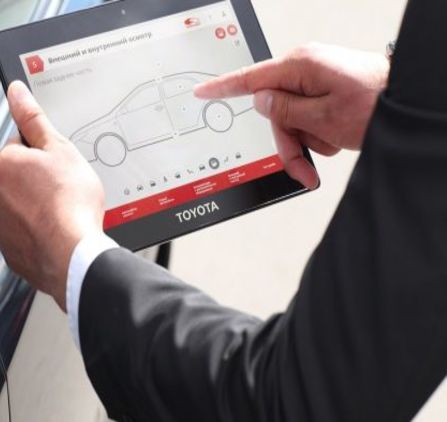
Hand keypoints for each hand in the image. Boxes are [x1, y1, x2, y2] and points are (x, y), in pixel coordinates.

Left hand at [0, 81, 104, 310]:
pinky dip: (38, 231)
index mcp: (3, 164)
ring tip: (63, 211)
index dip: (46, 152)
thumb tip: (16, 93)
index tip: (60, 164)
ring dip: (39, 205)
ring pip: (22, 205)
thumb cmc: (69, 204)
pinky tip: (57, 230)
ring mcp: (0, 224)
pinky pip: (25, 232)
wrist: (74, 255)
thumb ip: (34, 118)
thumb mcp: (59, 149)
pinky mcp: (10, 249)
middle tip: (66, 187)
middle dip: (40, 179)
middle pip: (21, 176)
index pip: (22, 145)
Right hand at [194, 43, 389, 188]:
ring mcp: (316, 79)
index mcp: (300, 66)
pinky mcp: (326, 89)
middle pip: (274, 112)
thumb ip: (284, 111)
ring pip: (291, 119)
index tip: (202, 92)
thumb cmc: (377, 103)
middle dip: (288, 142)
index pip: (250, 79)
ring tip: (333, 142)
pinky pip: (308, 116)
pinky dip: (319, 132)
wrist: (408, 104)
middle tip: (303, 167)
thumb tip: (260, 102)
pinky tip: (337, 135)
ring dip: (307, 139)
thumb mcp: (323, 117)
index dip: (222, 88)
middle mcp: (305, 68)